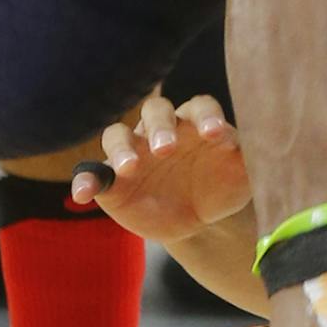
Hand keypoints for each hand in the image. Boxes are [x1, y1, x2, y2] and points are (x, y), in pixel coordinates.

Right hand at [70, 94, 249, 243]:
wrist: (202, 220)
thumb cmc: (223, 187)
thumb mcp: (241, 176)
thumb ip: (244, 158)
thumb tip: (242, 145)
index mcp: (197, 123)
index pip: (199, 107)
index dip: (207, 116)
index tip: (216, 134)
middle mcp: (162, 130)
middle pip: (155, 112)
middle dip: (160, 127)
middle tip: (167, 149)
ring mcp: (134, 153)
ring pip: (118, 135)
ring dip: (122, 148)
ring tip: (130, 168)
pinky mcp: (114, 181)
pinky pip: (94, 173)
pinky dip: (86, 180)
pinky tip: (82, 195)